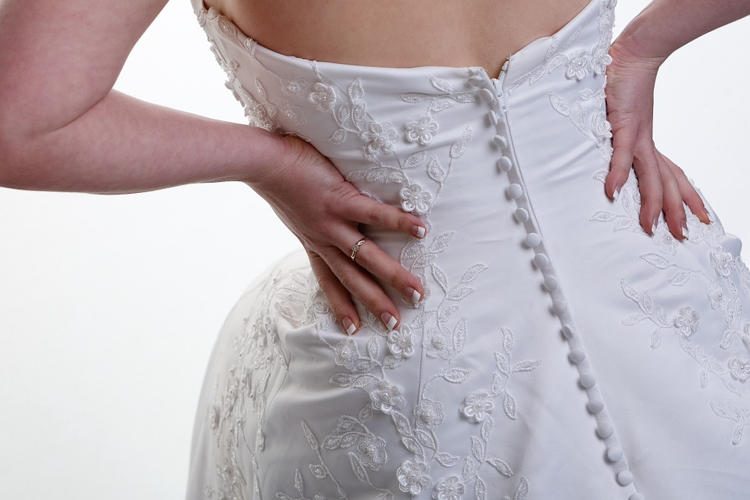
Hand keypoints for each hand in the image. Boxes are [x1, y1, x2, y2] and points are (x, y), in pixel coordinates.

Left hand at [246, 133, 426, 335]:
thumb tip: (320, 216)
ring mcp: (332, 224)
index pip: (328, 282)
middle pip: (353, 279)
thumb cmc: (276, 179)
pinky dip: (399, 223)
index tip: (353, 330)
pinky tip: (421, 231)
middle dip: (376, 303)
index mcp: (312, 243)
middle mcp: (323, 240)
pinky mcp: (340, 201)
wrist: (262, 163)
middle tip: (396, 325)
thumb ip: (309, 220)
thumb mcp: (292, 212)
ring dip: (394, 277)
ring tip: (417, 293)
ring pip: (367, 257)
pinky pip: (375, 215)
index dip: (341, 305)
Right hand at [603, 38, 710, 239]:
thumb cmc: (622, 88)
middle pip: (666, 184)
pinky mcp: (623, 126)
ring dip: (651, 203)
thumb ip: (617, 145)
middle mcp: (647, 144)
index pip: (673, 176)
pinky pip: (621, 154)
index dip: (687, 199)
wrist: (631, 56)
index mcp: (648, 144)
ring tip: (649, 226)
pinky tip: (611, 191)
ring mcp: (637, 136)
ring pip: (650, 176)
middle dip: (676, 212)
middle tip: (681, 236)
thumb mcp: (621, 123)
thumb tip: (609, 167)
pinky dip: (617, 173)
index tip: (699, 218)